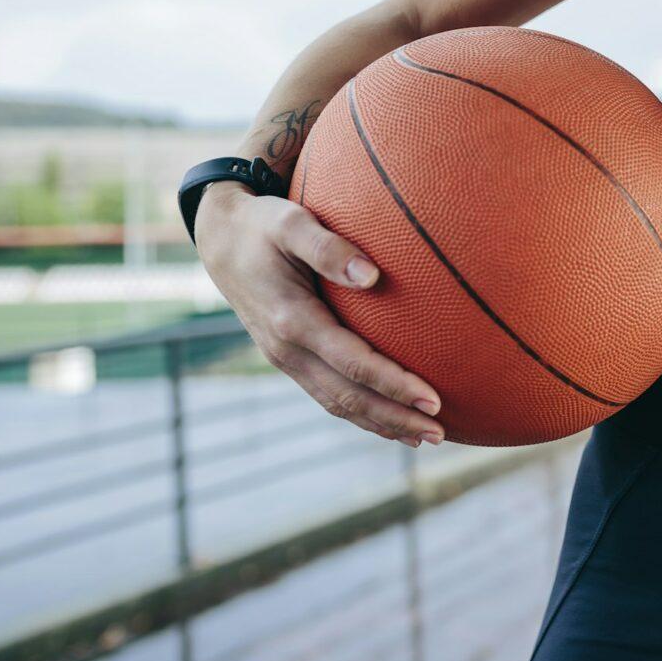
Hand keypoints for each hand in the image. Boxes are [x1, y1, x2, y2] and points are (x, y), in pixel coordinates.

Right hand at [195, 182, 444, 447]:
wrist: (221, 240)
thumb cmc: (263, 226)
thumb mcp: (290, 222)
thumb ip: (327, 247)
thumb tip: (372, 275)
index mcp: (292, 320)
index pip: (353, 363)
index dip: (394, 385)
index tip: (434, 399)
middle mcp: (287, 349)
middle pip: (348, 397)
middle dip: (396, 418)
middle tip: (440, 432)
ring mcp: (286, 359)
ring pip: (338, 405)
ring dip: (382, 424)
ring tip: (425, 438)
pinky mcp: (290, 360)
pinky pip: (329, 395)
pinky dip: (362, 414)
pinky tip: (392, 420)